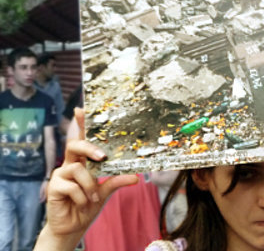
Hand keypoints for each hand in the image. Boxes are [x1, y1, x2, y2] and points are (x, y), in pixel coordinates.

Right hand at [38, 108, 137, 247]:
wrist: (73, 227)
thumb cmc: (88, 205)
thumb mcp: (106, 191)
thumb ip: (117, 181)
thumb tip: (136, 176)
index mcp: (82, 162)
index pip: (81, 139)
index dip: (80, 125)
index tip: (81, 110)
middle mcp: (70, 164)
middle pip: (74, 146)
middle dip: (89, 148)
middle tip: (103, 156)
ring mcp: (60, 175)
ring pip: (77, 169)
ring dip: (89, 185)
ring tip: (92, 198)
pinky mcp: (53, 187)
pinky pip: (71, 187)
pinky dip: (82, 196)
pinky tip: (82, 203)